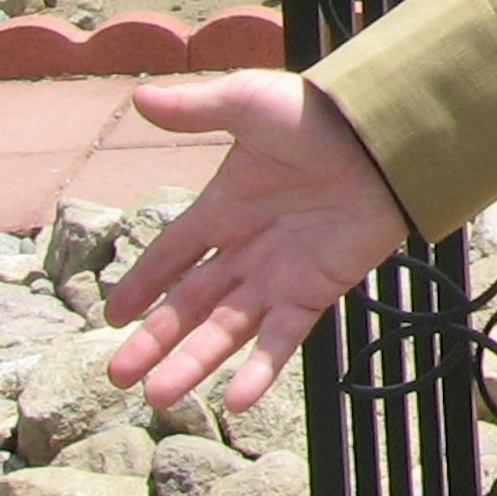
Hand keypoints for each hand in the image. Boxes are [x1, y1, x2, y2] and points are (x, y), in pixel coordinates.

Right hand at [101, 70, 410, 413]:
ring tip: (158, 397)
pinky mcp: (317, 290)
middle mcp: (248, 248)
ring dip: (193, 363)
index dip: (142, 283)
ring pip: (227, 330)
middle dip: (154, 340)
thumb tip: (137, 95)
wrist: (385, 135)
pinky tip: (235, 400)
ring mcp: (281, 273)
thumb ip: (195, 110)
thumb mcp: (249, 104)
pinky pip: (283, 338)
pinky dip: (260, 370)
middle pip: (190, 304)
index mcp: (226, 207)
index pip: (172, 254)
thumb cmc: (320, 114)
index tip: (111, 315)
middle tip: (118, 376)